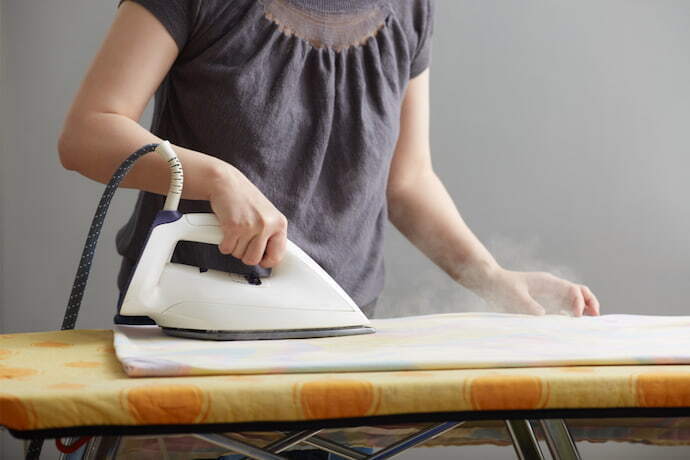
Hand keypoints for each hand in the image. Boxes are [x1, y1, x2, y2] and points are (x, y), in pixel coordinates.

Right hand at [207, 164, 286, 267]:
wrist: (227, 183)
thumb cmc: (245, 199)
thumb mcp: (267, 216)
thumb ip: (271, 235)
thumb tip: (271, 258)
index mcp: (279, 223)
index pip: (277, 255)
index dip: (266, 260)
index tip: (260, 259)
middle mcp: (267, 225)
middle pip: (253, 260)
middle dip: (244, 254)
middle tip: (242, 241)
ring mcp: (251, 226)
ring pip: (238, 255)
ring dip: (234, 246)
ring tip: (235, 231)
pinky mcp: (233, 227)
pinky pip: (226, 249)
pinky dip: (223, 243)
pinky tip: (226, 229)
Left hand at [474, 268, 600, 315]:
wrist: (491, 281)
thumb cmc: (502, 286)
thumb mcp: (514, 297)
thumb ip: (529, 305)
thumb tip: (544, 316)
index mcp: (548, 282)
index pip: (573, 290)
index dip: (579, 303)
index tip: (577, 317)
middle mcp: (552, 285)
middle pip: (579, 291)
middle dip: (590, 303)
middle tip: (595, 319)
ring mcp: (550, 292)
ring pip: (574, 298)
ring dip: (584, 309)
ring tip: (588, 324)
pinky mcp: (544, 300)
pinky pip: (563, 305)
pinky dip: (572, 313)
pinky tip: (573, 324)